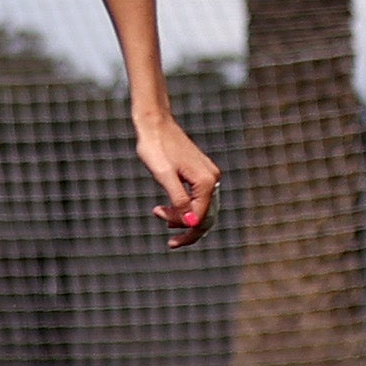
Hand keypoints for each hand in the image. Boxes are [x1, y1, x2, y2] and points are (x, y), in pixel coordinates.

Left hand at [136, 113, 220, 243]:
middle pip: (206, 215)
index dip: (187, 232)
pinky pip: (197, 197)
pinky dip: (184, 207)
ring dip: (182, 217)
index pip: (202, 218)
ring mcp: (208, 174)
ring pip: (201, 207)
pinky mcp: (200, 172)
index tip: (170, 241)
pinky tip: (167, 208)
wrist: (154, 123)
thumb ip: (179, 200)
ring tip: (159, 213)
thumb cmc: (155, 147)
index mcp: (206, 181)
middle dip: (185, 227)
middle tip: (167, 234)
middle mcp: (212, 178)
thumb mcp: (163, 176)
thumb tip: (191, 224)